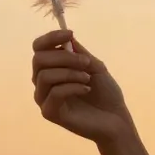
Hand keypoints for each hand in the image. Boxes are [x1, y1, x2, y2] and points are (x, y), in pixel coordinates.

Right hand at [31, 30, 131, 144]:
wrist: (115, 119)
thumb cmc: (105, 93)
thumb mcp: (94, 66)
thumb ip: (79, 53)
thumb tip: (66, 37)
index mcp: (51, 68)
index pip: (38, 48)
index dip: (51, 38)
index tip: (70, 34)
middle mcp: (43, 83)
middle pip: (39, 60)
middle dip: (64, 57)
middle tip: (86, 62)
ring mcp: (44, 98)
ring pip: (44, 76)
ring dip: (70, 72)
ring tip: (88, 78)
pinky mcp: (49, 113)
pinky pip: (54, 93)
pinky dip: (73, 87)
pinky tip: (86, 89)